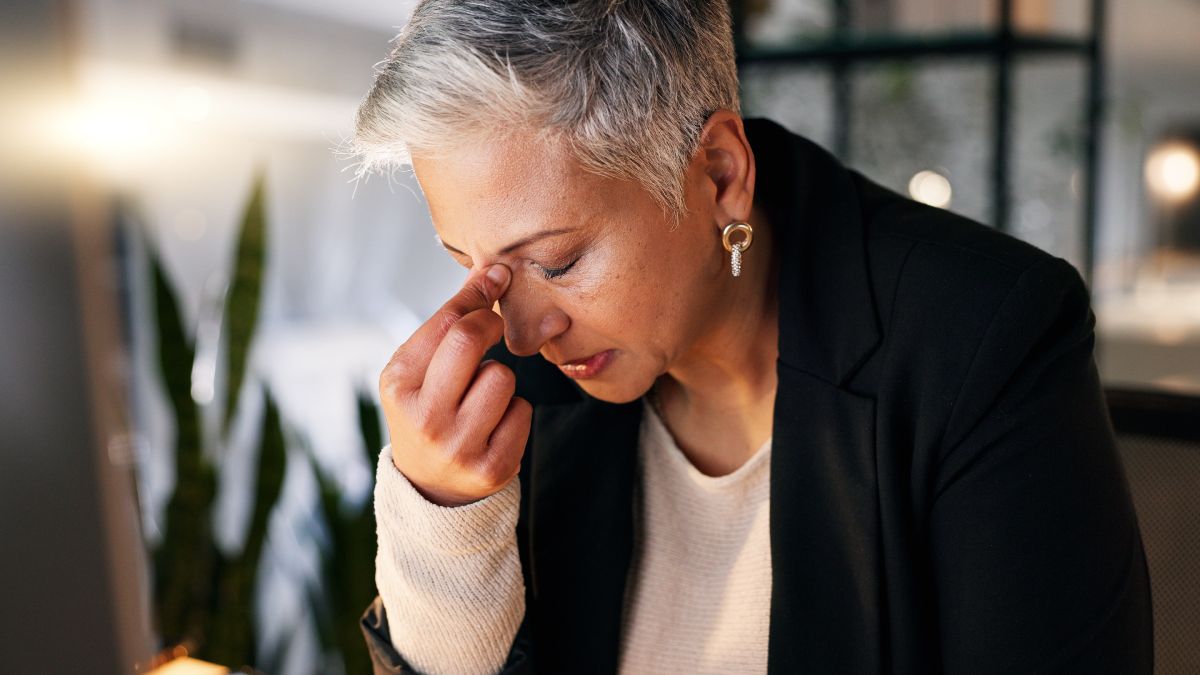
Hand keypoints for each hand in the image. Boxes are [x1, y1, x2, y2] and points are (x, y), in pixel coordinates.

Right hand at [379, 264, 531, 506]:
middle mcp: (424, 416)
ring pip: (504, 377)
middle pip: (471, 339)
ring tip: (480, 397)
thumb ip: (450, 322)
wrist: (430, 486)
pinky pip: (523, 411)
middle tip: (492, 328)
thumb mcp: (420, 368)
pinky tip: (493, 425)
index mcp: (398, 384)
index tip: (496, 275)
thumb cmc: (428, 410)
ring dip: (500, 379)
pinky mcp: (492, 467)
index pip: (445, 322)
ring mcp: (459, 445)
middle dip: (490, 324)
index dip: (477, 293)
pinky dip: (514, 412)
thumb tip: (493, 271)